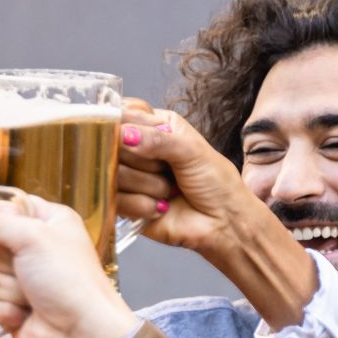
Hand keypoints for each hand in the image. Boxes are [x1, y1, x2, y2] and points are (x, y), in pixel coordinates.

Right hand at [0, 195, 139, 337]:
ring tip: (32, 294)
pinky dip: (5, 309)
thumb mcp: (30, 239)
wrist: (81, 335)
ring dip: (7, 289)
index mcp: (48, 221)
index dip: (0, 221)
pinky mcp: (12, 306)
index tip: (9, 232)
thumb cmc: (71, 282)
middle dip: (4, 262)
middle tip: (27, 269)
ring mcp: (23, 279)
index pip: (5, 208)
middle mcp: (35, 248)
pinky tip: (26, 313)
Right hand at [116, 101, 263, 256]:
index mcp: (155, 126)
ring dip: (149, 186)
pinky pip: (116, 200)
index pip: (124, 113)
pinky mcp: (123, 204)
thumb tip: (124, 136)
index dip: (129, 128)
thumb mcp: (193, 151)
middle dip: (146, 162)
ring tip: (169, 191)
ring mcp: (127, 177)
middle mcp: (138, 149)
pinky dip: (143, 205)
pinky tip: (161, 207)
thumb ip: (158, 140)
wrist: (224, 224)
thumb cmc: (216, 183)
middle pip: (113, 145)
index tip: (143, 141)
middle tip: (168, 170)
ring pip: (114, 173)